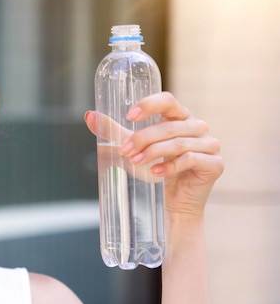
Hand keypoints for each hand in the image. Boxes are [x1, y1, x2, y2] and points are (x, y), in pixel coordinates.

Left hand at [85, 92, 223, 219]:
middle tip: (125, 151)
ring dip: (153, 151)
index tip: (128, 116)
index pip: (168, 100)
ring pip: (178, 142)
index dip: (149, 105)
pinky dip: (169, 165)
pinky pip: (190, 159)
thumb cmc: (156, 170)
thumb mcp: (133, 148)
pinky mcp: (214, 164)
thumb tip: (89, 115)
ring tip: (135, 161)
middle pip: (169, 126)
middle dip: (143, 138)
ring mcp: (210, 145)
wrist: (176, 203)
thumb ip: (113, 132)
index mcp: (180, 117)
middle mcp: (197, 127)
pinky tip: (155, 172)